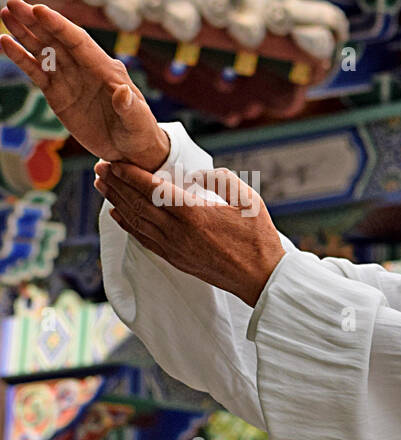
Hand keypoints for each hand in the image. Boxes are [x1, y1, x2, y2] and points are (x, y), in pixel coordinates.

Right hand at [0, 0, 168, 170]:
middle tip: (13, 3)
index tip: (39, 10)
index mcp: (107, 70)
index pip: (80, 42)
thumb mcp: (138, 123)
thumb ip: (129, 108)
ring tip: (5, 14)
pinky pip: (36, 71)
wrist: (129, 149)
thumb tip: (122, 92)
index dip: (60, 26)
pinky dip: (21, 57)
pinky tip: (5, 43)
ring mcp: (70, 79)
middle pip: (58, 40)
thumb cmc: (139, 133)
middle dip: (36, 22)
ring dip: (25, 33)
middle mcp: (86, 69)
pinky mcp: (57, 92)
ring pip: (44, 51)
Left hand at [94, 160, 285, 306]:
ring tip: (102, 185)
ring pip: (136, 220)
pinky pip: (143, 239)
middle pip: (136, 203)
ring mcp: (174, 247)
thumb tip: (195, 174)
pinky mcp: (175, 259)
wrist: (261, 278)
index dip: (130, 174)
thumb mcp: (248, 199)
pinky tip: (116, 214)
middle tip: (99, 168)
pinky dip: (127, 225)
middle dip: (116, 183)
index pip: (151, 188)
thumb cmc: (258, 237)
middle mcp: (177, 230)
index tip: (114, 162)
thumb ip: (221, 180)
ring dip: (116, 201)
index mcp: (194, 212)